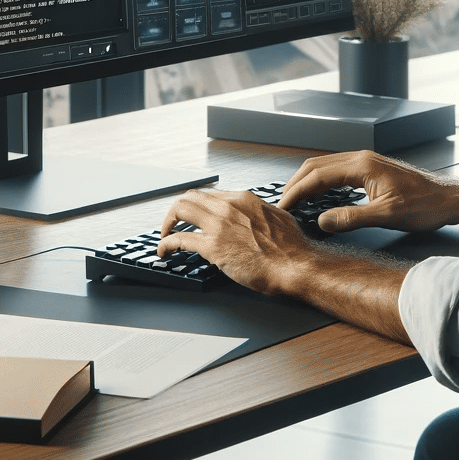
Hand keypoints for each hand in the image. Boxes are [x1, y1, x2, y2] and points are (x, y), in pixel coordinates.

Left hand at [156, 189, 315, 295]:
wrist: (294, 265)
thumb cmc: (291, 248)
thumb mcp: (278, 218)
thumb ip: (262, 214)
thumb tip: (259, 218)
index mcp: (244, 199)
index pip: (211, 195)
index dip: (199, 205)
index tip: (195, 215)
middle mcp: (229, 207)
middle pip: (191, 196)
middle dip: (178, 209)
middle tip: (174, 221)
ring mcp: (219, 225)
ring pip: (180, 210)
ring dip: (168, 221)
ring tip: (164, 233)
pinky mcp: (212, 246)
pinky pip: (179, 239)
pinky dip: (166, 243)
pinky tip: (164, 250)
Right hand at [278, 151, 458, 233]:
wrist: (448, 199)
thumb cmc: (425, 205)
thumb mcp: (386, 217)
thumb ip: (351, 218)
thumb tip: (322, 222)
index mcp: (362, 166)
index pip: (317, 175)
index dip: (297, 191)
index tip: (284, 206)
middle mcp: (362, 159)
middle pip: (316, 166)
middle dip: (296, 184)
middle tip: (282, 204)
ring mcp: (366, 162)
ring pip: (326, 167)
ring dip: (307, 182)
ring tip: (295, 200)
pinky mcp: (371, 170)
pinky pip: (337, 171)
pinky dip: (322, 182)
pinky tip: (320, 195)